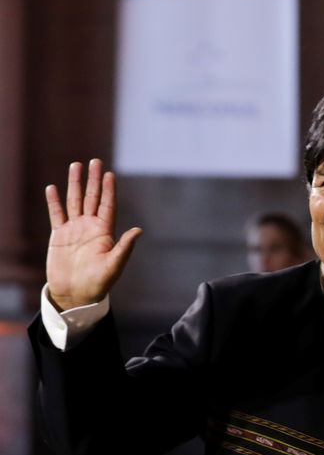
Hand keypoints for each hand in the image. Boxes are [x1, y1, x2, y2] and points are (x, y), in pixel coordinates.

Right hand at [45, 158, 141, 310]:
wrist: (76, 294)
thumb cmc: (99, 283)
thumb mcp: (114, 265)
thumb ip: (124, 246)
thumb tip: (138, 230)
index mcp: (105, 232)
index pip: (107, 205)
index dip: (108, 190)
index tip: (109, 174)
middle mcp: (90, 227)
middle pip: (92, 198)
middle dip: (93, 180)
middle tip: (95, 161)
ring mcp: (74, 230)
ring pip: (74, 201)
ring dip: (75, 184)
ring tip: (76, 166)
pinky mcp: (59, 236)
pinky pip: (56, 214)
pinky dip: (54, 202)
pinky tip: (53, 188)